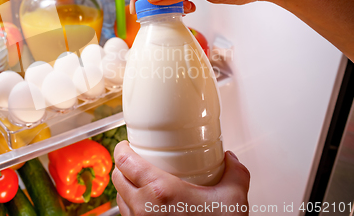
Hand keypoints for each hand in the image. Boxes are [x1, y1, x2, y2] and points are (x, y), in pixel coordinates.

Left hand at [112, 141, 249, 215]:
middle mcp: (143, 207)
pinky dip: (130, 204)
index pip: (124, 162)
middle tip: (135, 159)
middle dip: (123, 165)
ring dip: (125, 186)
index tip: (127, 144)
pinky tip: (147, 203)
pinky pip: (127, 214)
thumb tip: (231, 160)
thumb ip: (235, 173)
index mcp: (160, 190)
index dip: (121, 149)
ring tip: (140, 180)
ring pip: (119, 196)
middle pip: (117, 177)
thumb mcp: (233, 199)